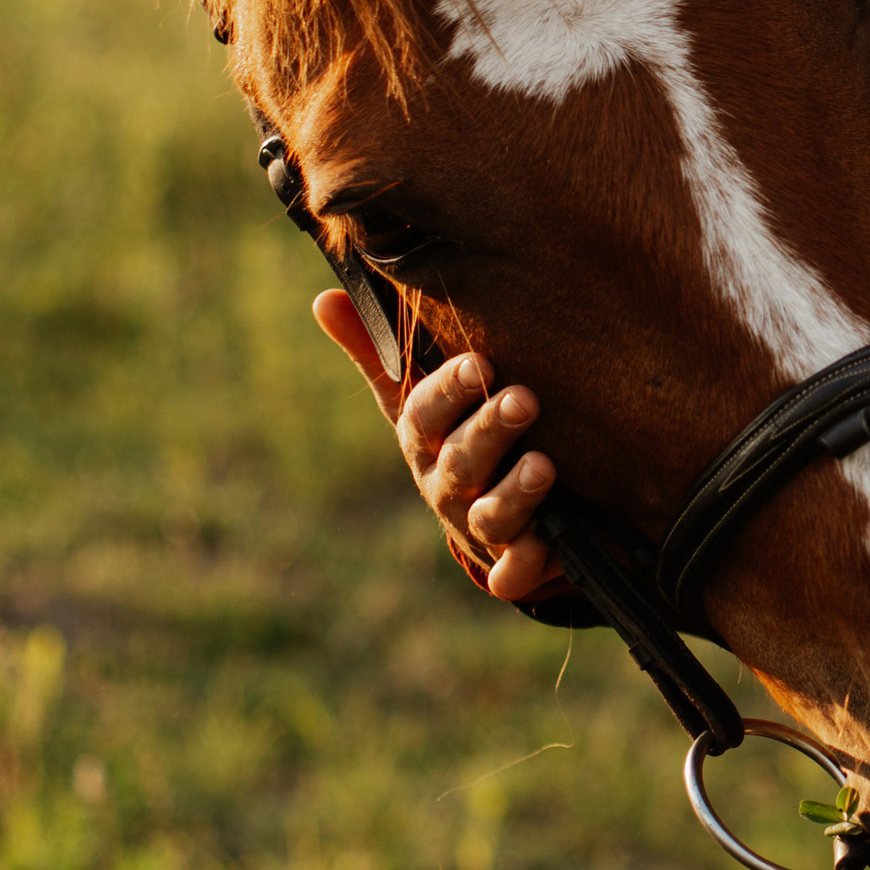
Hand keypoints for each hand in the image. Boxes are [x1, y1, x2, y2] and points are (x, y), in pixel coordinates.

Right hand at [310, 299, 561, 600]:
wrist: (496, 513)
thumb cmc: (458, 434)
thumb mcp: (421, 395)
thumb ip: (380, 352)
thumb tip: (324, 298)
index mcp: (424, 440)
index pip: (424, 413)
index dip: (449, 390)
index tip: (479, 363)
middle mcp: (446, 484)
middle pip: (460, 462)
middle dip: (490, 432)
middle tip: (524, 400)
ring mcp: (477, 528)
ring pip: (489, 516)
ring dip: (515, 492)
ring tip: (544, 466)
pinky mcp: (513, 564)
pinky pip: (514, 572)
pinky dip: (527, 561)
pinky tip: (545, 543)